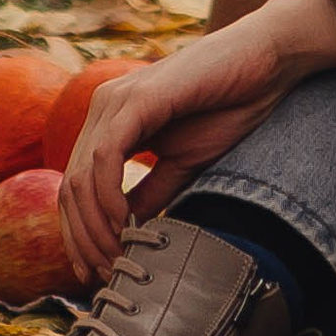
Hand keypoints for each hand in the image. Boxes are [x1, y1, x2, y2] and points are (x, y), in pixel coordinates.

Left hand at [57, 0, 335, 287]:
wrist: (266, 60)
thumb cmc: (229, 106)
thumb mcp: (182, 163)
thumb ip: (149, 193)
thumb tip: (122, 235)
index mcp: (111, 121)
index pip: (74, 186)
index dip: (79, 235)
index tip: (95, 273)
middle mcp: (104, 107)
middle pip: (69, 187)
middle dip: (83, 239)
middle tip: (106, 274)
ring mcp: (116, 99)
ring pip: (80, 176)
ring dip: (95, 226)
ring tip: (118, 256)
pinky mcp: (137, 98)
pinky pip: (105, 157)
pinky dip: (109, 197)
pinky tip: (125, 223)